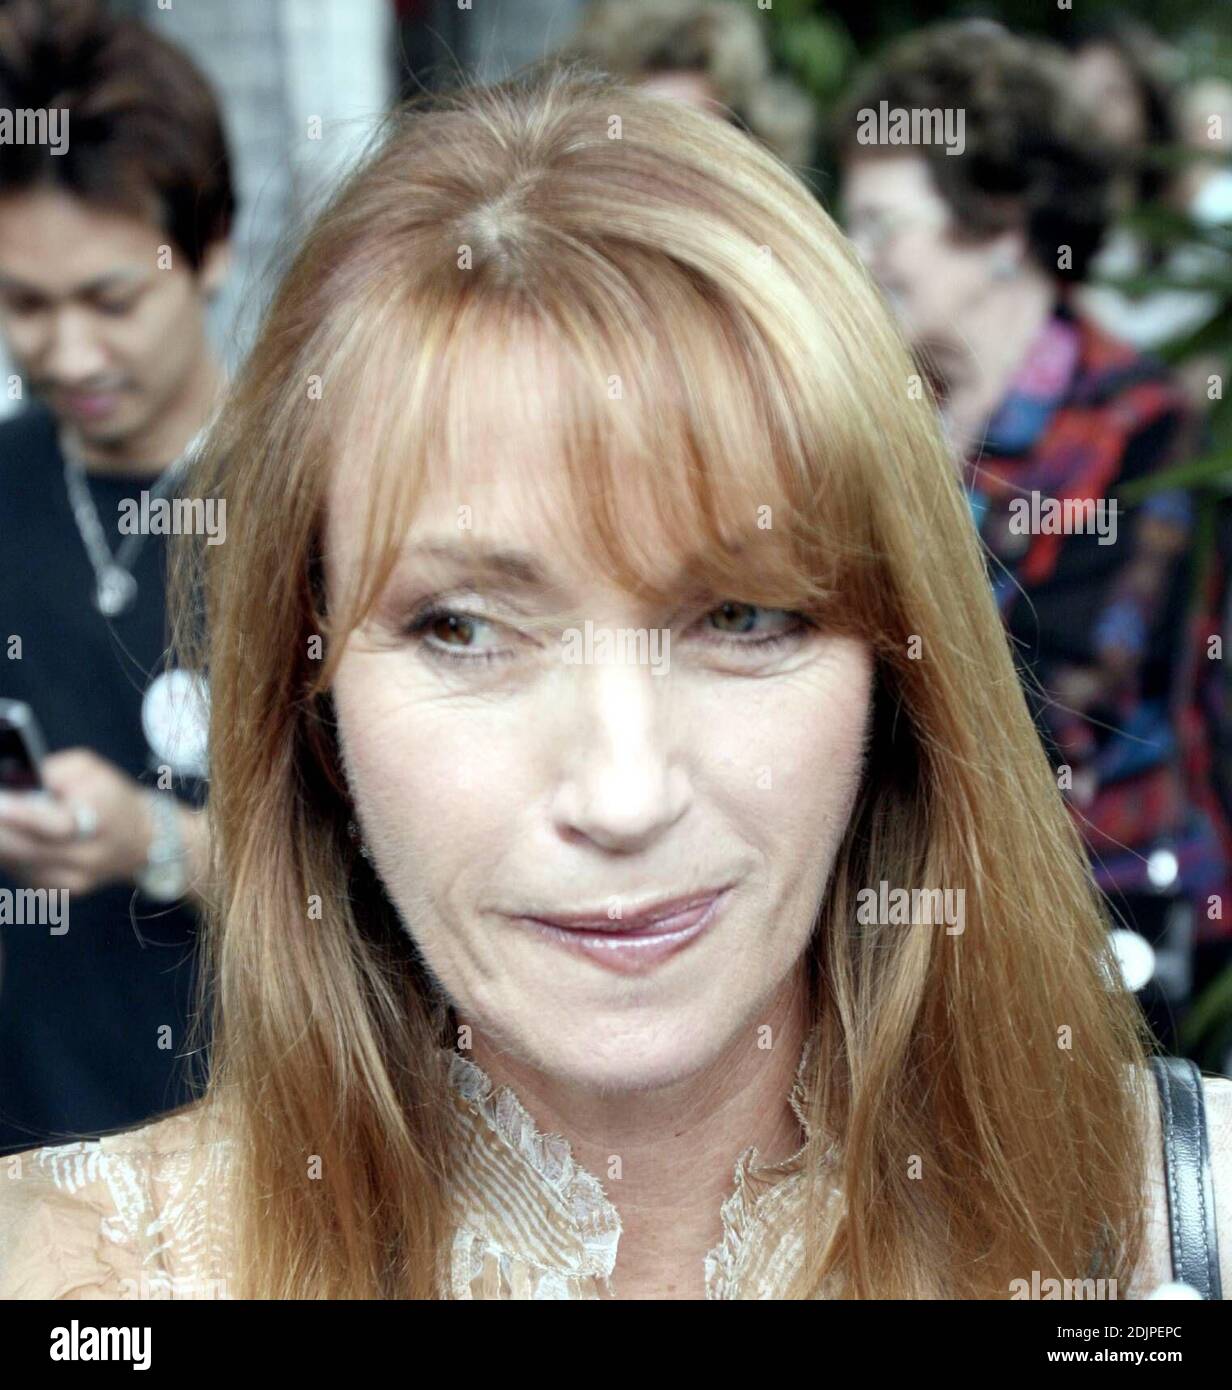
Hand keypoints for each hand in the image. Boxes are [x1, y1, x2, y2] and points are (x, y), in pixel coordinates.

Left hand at [0, 748, 152, 894]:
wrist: (141, 840)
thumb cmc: (110, 798)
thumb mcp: (91, 770)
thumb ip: (55, 771)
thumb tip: (18, 783)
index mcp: (101, 817)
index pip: (58, 824)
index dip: (23, 816)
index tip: (1, 804)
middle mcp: (89, 855)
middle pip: (31, 850)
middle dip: (2, 832)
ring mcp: (76, 879)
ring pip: (21, 866)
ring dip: (4, 845)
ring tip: (3, 825)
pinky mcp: (64, 893)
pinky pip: (24, 877)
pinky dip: (12, 858)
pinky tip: (13, 842)